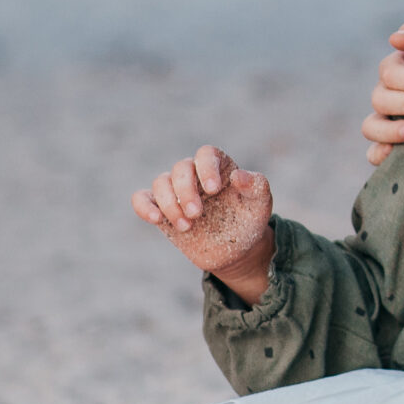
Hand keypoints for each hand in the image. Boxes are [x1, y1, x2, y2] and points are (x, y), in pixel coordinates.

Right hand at [133, 145, 274, 302]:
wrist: (237, 249)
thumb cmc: (250, 219)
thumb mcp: (261, 202)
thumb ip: (256, 185)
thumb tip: (238, 175)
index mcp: (218, 166)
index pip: (206, 154)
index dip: (206, 168)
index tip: (213, 190)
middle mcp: (195, 175)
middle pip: (180, 168)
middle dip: (186, 191)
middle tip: (198, 214)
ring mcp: (176, 192)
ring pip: (161, 182)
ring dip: (169, 204)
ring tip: (187, 226)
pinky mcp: (162, 210)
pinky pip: (142, 198)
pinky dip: (143, 205)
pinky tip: (156, 219)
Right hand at [362, 24, 403, 166]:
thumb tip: (397, 37)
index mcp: (399, 69)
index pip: (389, 70)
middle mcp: (388, 94)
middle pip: (379, 97)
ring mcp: (386, 121)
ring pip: (370, 125)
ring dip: (390, 129)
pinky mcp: (389, 147)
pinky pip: (373, 153)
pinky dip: (380, 154)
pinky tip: (394, 154)